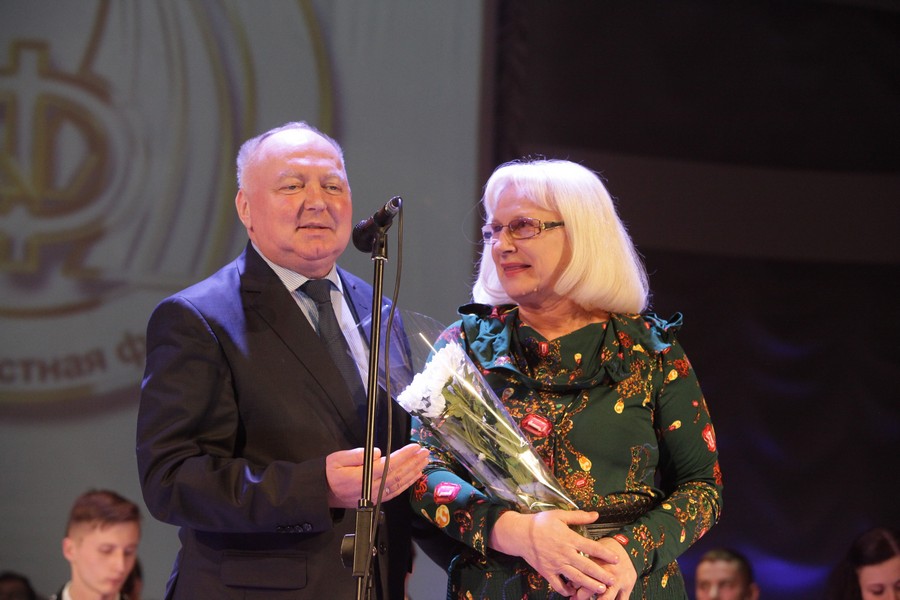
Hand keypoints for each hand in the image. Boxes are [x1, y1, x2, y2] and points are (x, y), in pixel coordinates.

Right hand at [325, 443, 428, 507]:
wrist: (323, 494)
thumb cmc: (329, 474)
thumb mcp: (337, 459)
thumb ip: (357, 455)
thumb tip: (378, 453)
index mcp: (363, 477)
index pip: (389, 465)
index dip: (404, 456)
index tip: (414, 447)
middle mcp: (371, 489)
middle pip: (398, 475)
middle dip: (413, 462)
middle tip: (425, 452)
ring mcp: (375, 496)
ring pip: (399, 484)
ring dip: (413, 472)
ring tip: (424, 461)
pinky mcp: (376, 499)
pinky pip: (395, 492)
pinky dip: (407, 483)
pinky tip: (414, 475)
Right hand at [489, 510, 620, 596]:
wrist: (520, 533)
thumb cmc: (541, 522)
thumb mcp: (559, 515)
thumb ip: (579, 516)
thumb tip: (596, 514)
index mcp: (569, 538)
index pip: (591, 547)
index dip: (605, 554)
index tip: (616, 559)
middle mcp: (564, 553)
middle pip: (587, 566)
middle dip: (601, 574)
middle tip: (613, 580)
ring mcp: (555, 564)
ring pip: (576, 578)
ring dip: (589, 585)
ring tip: (600, 590)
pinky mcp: (547, 572)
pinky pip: (558, 585)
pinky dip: (566, 590)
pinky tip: (573, 592)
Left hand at [574, 537, 635, 598]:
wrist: (629, 547)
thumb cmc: (609, 550)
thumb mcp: (594, 554)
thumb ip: (583, 569)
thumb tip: (572, 584)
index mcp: (597, 564)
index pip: (581, 578)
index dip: (573, 587)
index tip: (570, 591)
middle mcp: (607, 573)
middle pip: (591, 590)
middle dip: (582, 596)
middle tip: (577, 598)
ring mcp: (618, 582)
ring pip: (606, 598)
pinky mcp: (627, 588)